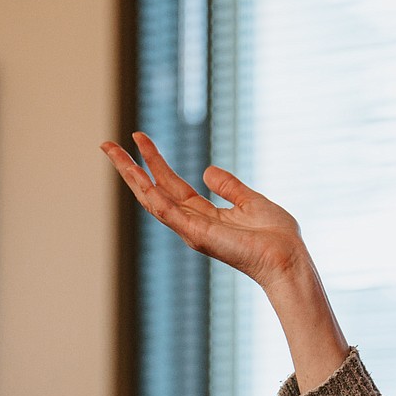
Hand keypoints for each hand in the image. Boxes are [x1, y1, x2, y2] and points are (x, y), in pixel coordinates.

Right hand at [100, 132, 305, 288]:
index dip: (153, 160)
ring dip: (131, 176)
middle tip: (107, 145)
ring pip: (152, 200)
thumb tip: (207, 170)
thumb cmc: (275, 236)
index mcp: (203, 215)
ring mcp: (192, 230)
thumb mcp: (250, 201)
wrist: (288, 258)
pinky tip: (138, 179)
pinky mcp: (198, 235)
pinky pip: (169, 213)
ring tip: (112, 152)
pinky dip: (153, 197)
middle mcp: (191, 223)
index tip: (138, 137)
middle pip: (152, 190)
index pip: (170, 184)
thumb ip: (228, 186)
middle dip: (130, 168)